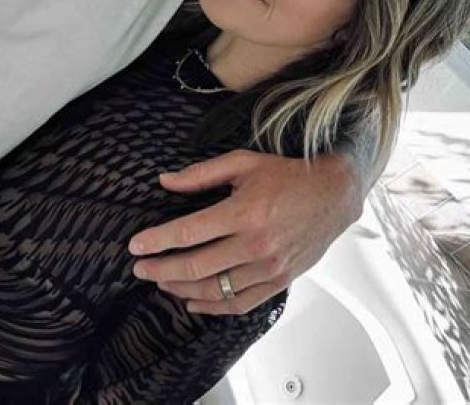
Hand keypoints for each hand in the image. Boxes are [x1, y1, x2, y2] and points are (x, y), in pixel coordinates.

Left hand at [128, 149, 362, 314]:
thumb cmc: (287, 175)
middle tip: (140, 267)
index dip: (157, 241)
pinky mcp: (279, 282)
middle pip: (196, 266)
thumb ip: (201, 174)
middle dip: (161, 269)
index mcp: (244, 212)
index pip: (189, 232)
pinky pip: (239, 303)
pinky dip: (213, 307)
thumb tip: (165, 181)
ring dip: (181, 288)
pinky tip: (193, 301)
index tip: (135, 245)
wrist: (333, 195)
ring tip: (161, 281)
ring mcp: (268, 268)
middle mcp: (255, 244)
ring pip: (214, 289)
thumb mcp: (243, 163)